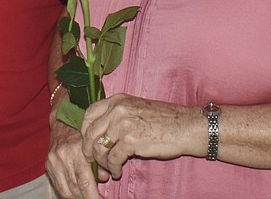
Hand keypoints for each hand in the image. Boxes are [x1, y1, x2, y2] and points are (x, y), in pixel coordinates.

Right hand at [47, 120, 105, 198]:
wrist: (62, 120)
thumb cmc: (82, 130)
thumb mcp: (95, 142)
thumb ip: (100, 161)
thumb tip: (104, 178)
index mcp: (76, 150)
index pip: (85, 181)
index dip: (93, 196)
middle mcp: (62, 156)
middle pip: (75, 188)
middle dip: (87, 198)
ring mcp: (53, 161)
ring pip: (65, 190)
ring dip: (77, 198)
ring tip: (87, 198)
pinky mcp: (48, 165)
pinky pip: (58, 186)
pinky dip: (67, 193)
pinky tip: (76, 195)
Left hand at [80, 94, 204, 179]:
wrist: (186, 127)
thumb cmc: (164, 120)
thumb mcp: (136, 108)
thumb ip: (117, 114)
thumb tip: (99, 131)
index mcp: (118, 100)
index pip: (89, 114)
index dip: (84, 131)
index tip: (88, 142)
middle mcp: (118, 109)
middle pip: (90, 133)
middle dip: (89, 150)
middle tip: (94, 160)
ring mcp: (123, 124)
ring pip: (99, 148)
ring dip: (102, 162)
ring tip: (110, 168)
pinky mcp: (131, 140)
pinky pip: (112, 159)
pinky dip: (113, 168)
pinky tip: (119, 171)